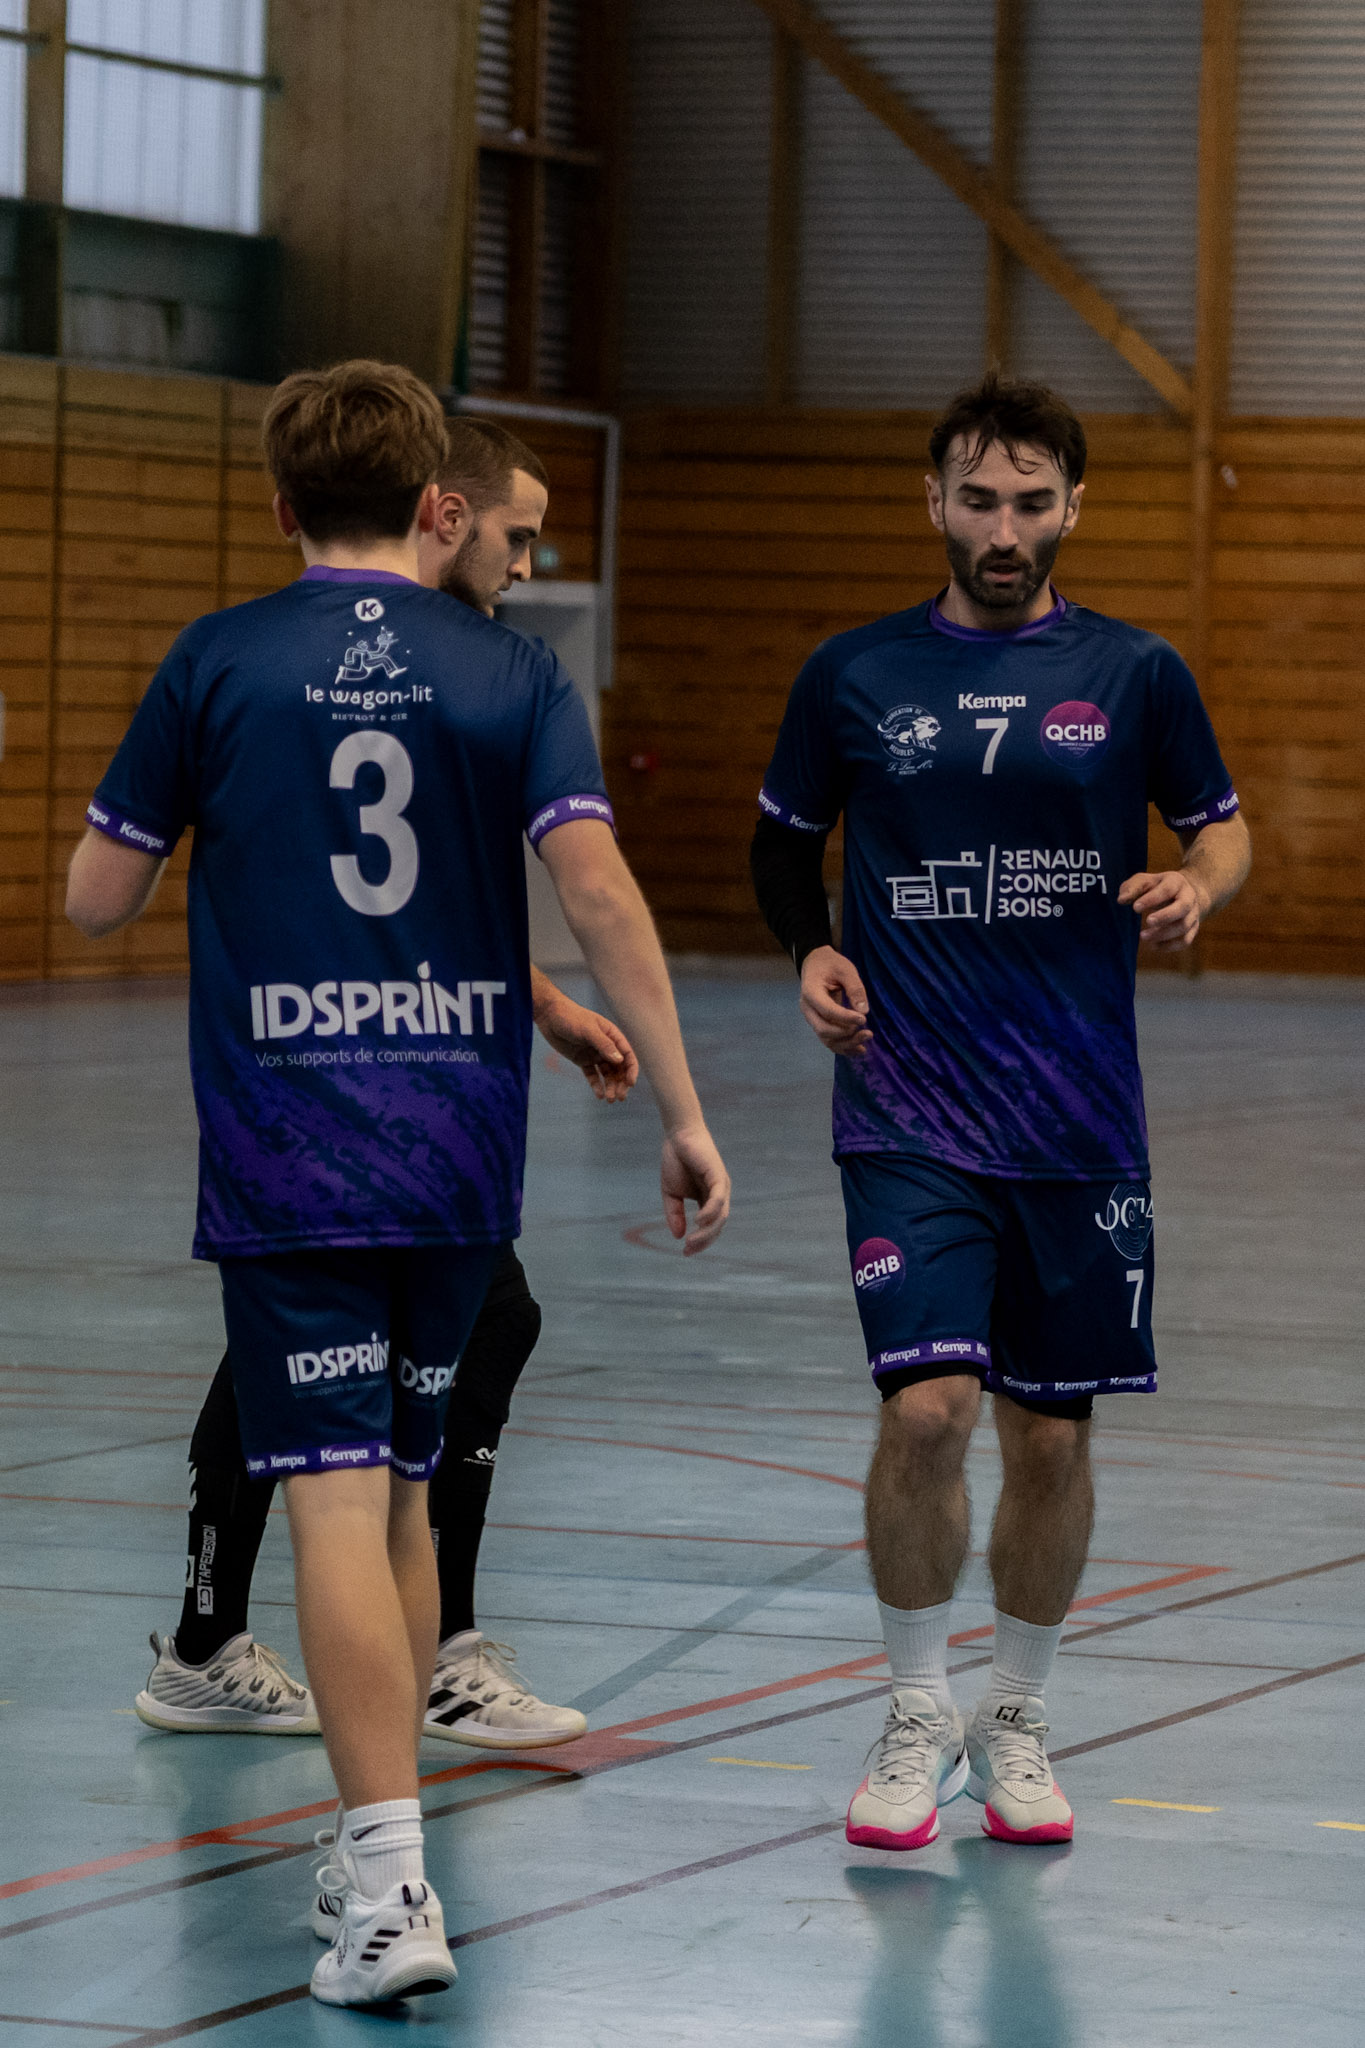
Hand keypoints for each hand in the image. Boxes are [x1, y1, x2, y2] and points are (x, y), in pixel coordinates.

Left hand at [534, 992, 639, 1101]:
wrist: (549, 1015)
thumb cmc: (570, 1017)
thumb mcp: (587, 1030)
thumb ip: (603, 1044)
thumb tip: (620, 1060)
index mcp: (612, 1035)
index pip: (627, 1055)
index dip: (631, 1070)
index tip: (630, 1083)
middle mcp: (606, 1046)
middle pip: (619, 1068)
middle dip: (621, 1083)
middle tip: (620, 1097)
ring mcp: (594, 1054)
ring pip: (607, 1074)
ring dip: (610, 1086)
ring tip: (610, 1099)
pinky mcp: (582, 1060)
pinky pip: (592, 1075)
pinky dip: (596, 1085)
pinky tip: (599, 1095)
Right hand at [661, 1122, 730, 1255]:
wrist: (677, 1134)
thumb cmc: (676, 1160)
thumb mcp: (670, 1193)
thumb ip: (674, 1214)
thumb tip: (678, 1236)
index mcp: (709, 1199)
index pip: (710, 1226)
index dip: (700, 1241)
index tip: (685, 1253)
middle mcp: (719, 1194)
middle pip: (718, 1225)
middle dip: (704, 1241)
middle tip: (688, 1249)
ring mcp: (721, 1185)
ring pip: (721, 1216)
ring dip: (707, 1231)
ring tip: (692, 1241)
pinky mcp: (718, 1175)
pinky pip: (718, 1199)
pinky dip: (710, 1212)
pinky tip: (698, 1221)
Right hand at [799, 944, 872, 1055]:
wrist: (816, 964)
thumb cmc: (831, 964)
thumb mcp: (845, 969)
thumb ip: (855, 988)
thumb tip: (863, 1011)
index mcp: (810, 992)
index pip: (827, 1011)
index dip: (845, 1018)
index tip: (864, 1019)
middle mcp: (808, 1009)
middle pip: (824, 1030)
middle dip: (846, 1035)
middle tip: (867, 1032)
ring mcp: (812, 1018)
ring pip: (826, 1039)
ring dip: (846, 1044)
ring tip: (866, 1040)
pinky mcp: (818, 1023)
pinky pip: (829, 1040)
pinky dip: (843, 1048)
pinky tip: (859, 1050)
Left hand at [1117, 868, 1208, 950]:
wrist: (1183, 893)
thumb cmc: (1157, 887)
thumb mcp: (1144, 881)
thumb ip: (1132, 888)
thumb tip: (1121, 900)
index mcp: (1176, 882)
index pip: (1167, 890)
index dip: (1152, 899)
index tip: (1135, 907)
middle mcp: (1188, 898)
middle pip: (1182, 908)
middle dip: (1165, 916)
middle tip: (1147, 921)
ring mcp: (1193, 914)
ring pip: (1184, 926)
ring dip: (1164, 934)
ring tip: (1143, 936)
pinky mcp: (1193, 929)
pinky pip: (1185, 940)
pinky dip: (1170, 946)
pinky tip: (1154, 945)